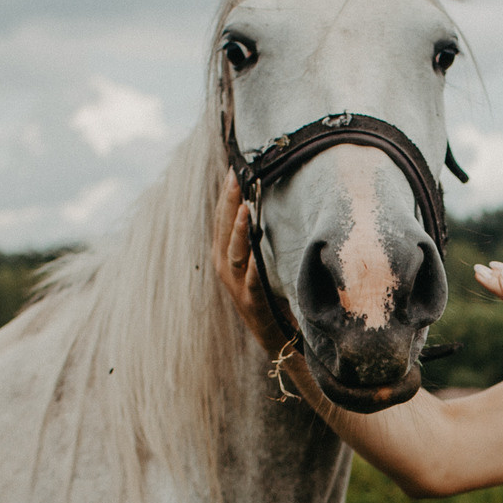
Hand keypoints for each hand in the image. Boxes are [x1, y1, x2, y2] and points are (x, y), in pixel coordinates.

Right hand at [215, 174, 288, 352]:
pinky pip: (252, 283)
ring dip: (239, 230)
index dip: (226, 193)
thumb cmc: (272, 291)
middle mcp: (226, 268)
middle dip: (229, 201)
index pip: (223, 218)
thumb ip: (259, 233)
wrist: (278, 336)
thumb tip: (266, 199)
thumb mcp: (263, 256)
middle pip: (224, 229)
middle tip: (235, 175)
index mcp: (226, 254)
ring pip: (234, 253)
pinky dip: (253, 268)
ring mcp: (237, 286)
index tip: (233, 167)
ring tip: (245, 208)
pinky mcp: (252, 303)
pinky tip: (256, 255)